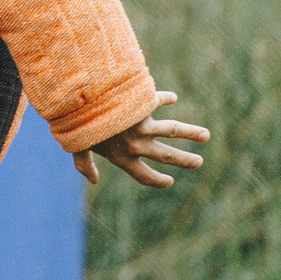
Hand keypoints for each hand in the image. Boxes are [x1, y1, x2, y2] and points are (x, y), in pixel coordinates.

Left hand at [75, 91, 208, 187]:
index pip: (143, 175)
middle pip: (165, 155)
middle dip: (184, 160)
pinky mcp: (142, 106)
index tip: (169, 182)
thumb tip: (94, 181)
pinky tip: (172, 98)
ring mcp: (140, 125)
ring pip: (172, 130)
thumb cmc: (75, 123)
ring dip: (191, 133)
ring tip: (205, 136)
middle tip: (199, 163)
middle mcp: (135, 144)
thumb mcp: (77, 147)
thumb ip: (84, 164)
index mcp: (121, 157)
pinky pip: (157, 100)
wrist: (78, 97)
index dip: (157, 181)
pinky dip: (165, 98)